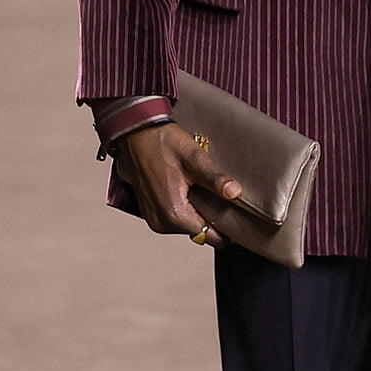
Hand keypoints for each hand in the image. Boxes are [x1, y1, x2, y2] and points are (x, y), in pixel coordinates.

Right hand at [117, 122, 241, 245]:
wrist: (136, 133)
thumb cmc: (162, 143)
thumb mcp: (194, 158)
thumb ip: (215, 179)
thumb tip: (235, 192)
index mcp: (174, 214)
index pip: (212, 237)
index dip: (226, 227)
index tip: (235, 213)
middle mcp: (162, 222)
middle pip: (200, 233)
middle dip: (211, 217)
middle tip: (215, 193)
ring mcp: (154, 218)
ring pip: (187, 227)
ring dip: (197, 212)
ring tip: (199, 188)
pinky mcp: (150, 212)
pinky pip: (175, 219)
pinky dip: (184, 209)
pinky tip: (186, 189)